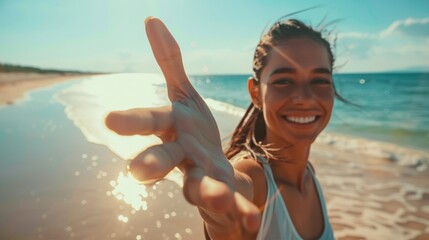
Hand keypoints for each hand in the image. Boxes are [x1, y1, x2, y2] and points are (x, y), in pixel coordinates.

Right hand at [105, 17, 259, 237]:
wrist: (211, 169)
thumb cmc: (191, 131)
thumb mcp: (184, 95)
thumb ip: (170, 62)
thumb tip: (151, 20)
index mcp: (172, 129)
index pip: (150, 121)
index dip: (131, 120)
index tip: (109, 119)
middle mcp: (180, 156)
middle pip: (163, 159)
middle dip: (151, 164)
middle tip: (136, 172)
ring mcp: (201, 178)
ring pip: (197, 187)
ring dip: (207, 192)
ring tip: (219, 198)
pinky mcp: (222, 194)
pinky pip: (231, 203)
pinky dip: (241, 211)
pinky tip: (251, 219)